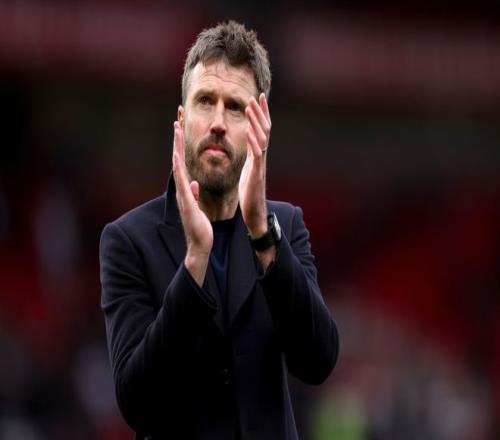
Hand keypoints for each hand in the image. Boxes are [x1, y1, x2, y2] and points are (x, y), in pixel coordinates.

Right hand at [172, 120, 211, 285]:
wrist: (200, 244)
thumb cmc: (199, 227)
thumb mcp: (196, 205)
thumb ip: (192, 193)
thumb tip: (192, 183)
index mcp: (186, 187)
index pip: (183, 161)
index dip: (182, 144)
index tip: (182, 127)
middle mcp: (182, 187)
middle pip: (178, 157)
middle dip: (178, 138)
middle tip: (177, 118)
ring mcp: (182, 193)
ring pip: (177, 165)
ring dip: (176, 147)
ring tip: (176, 129)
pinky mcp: (186, 201)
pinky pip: (181, 180)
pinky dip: (178, 167)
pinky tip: (176, 155)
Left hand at [239, 93, 271, 238]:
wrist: (254, 213)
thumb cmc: (249, 195)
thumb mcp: (247, 172)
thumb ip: (249, 159)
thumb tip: (248, 149)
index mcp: (257, 156)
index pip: (261, 131)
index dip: (260, 115)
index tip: (258, 98)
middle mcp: (261, 157)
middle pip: (264, 130)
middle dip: (260, 113)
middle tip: (255, 96)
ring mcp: (260, 164)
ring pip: (261, 138)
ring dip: (256, 121)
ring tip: (250, 107)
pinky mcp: (256, 173)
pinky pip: (257, 154)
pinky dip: (253, 141)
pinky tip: (249, 130)